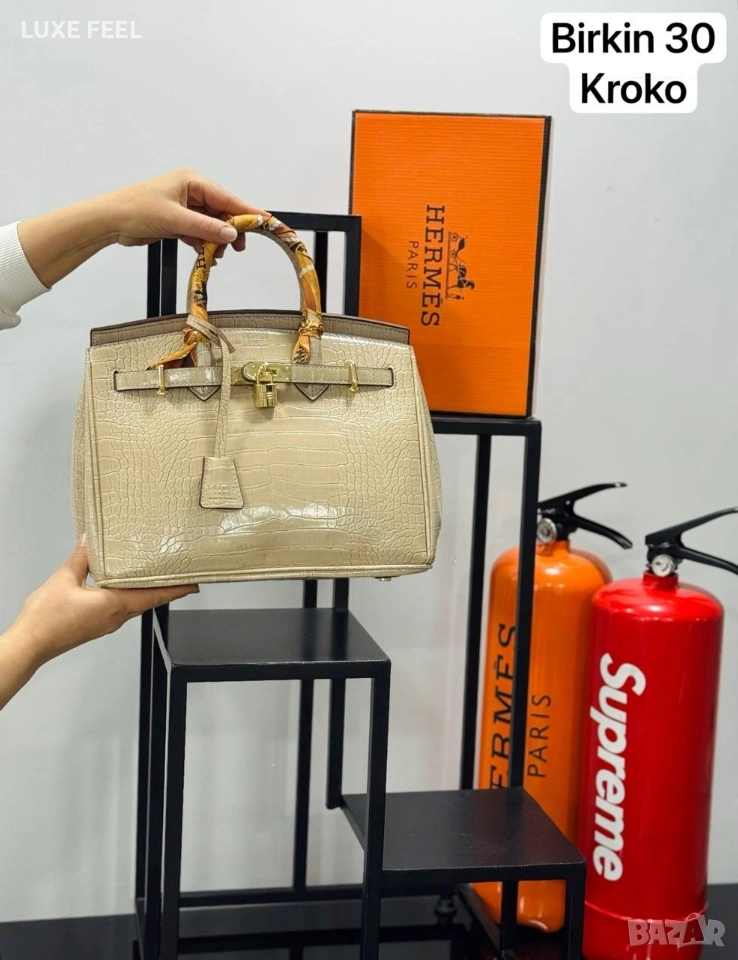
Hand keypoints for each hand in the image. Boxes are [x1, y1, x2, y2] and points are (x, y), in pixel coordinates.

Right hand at [12, 542, 196, 664]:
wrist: (30, 644)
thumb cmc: (46, 618)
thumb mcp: (64, 579)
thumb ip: (80, 559)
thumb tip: (89, 541)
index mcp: (114, 604)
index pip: (153, 596)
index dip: (175, 590)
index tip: (193, 584)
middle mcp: (115, 617)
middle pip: (148, 601)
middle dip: (166, 590)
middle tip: (181, 578)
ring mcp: (106, 624)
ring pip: (136, 606)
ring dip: (149, 594)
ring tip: (158, 580)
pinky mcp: (96, 626)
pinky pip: (122, 609)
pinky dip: (132, 598)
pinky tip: (126, 589)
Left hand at [18, 168, 268, 287]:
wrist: (109, 220)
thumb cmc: (135, 209)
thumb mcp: (175, 219)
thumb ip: (205, 228)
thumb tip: (231, 233)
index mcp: (192, 181)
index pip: (227, 197)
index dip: (247, 211)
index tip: (266, 222)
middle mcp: (191, 190)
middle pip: (222, 211)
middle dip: (230, 230)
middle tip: (239, 249)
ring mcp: (184, 206)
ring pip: (211, 224)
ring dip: (216, 240)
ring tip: (219, 255)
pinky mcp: (178, 220)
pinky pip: (199, 231)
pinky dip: (204, 243)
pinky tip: (207, 255)